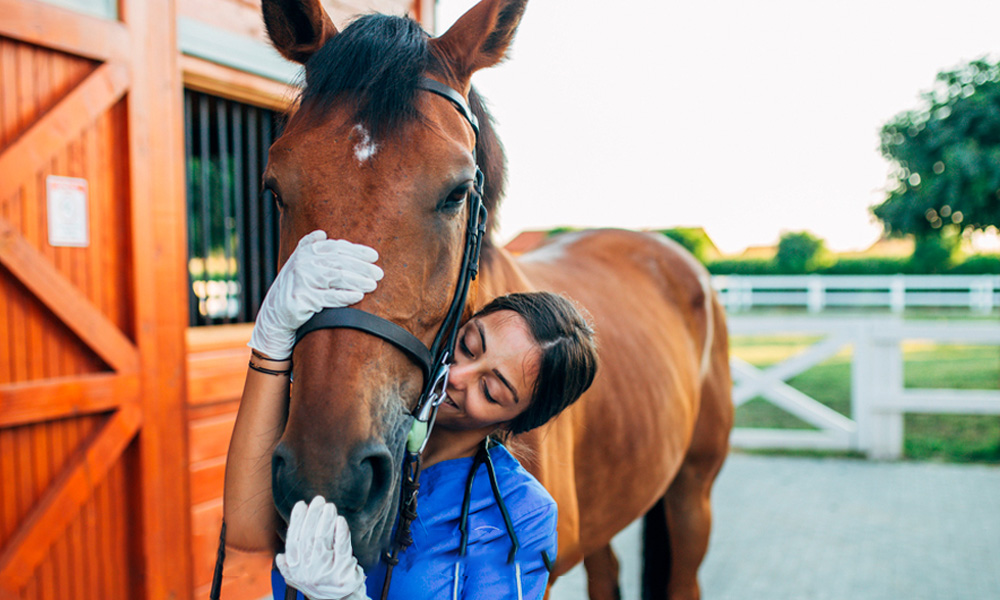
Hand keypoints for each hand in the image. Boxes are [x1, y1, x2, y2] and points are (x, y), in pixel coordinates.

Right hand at [248, 230, 382, 359]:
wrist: (276, 314)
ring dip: (358, 281)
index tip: (374, 256)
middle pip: (339, 261)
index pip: (337, 247)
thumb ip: (309, 247)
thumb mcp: (299, 264)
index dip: (357, 251)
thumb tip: (322, 233)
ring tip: (373, 284)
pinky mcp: (302, 298)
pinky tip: (358, 296)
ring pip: (337, 277)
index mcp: (305, 252)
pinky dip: (345, 296)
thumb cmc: (295, 287)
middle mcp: (303, 262)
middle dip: (362, 267)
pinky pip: (329, 297)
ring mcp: (301, 280)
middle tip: (379, 273)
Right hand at [276, 496, 367, 599]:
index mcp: (295, 569)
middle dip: (313, 516)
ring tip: (329, 507)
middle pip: (308, 537)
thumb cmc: (322, 584)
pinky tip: (340, 520)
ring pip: (322, 540)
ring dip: (326, 520)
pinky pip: (341, 547)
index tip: (301, 504)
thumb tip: (281, 556)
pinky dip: (341, 532)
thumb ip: (291, 566)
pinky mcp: (342, 570)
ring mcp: (325, 571)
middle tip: (319, 500)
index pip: (294, 540)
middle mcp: (307, 571)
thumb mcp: (301, 579)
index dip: (296, 521)